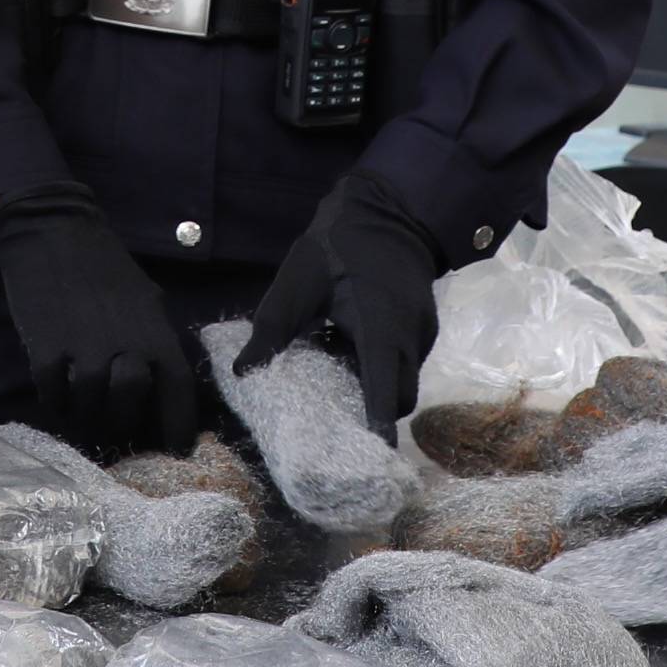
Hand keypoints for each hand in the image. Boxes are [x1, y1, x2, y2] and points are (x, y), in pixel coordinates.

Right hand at [0, 183, 202, 454]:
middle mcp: (125, 343)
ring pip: (89, 404)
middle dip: (124, 424)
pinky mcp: (46, 346)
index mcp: (156, 331)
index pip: (179, 389)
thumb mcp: (144, 299)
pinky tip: (56, 398)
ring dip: (85, 415)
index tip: (179, 450)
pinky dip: (54, 402)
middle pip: (130, 404)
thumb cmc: (104, 268)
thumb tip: (162, 381)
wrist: (54, 234)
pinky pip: (52, 391)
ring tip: (82, 414)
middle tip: (116, 430)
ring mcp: (83, 346)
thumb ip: (154, 338)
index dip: (180, 425)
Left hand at [243, 171, 447, 436]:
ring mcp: (422, 332)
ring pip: (403, 380)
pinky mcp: (423, 326)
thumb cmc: (338, 244)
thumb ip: (272, 328)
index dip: (378, 428)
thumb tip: (242, 372)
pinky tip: (348, 350)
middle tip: (332, 418)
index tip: (370, 458)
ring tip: (334, 375)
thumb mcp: (298, 281)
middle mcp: (410, 337)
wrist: (387, 208)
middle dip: (372, 414)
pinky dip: (379, 367)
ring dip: (374, 387)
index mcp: (381, 328)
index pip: (385, 392)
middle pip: (399, 398)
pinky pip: (404, 361)